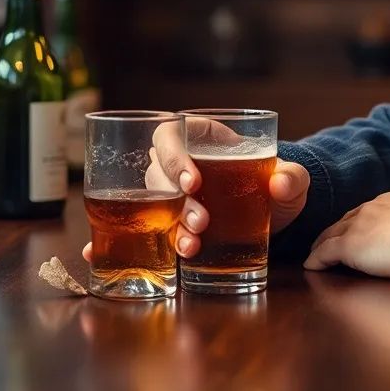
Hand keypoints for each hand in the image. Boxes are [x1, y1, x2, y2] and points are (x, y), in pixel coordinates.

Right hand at [82, 116, 310, 263]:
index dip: (174, 155)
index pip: (172, 134)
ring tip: (192, 246)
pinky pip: (139, 229)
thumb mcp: (294, 178)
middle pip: (158, 175)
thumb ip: (294, 176)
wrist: (279, 215)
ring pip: (154, 206)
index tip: (193, 181)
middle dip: (175, 200)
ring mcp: (172, 197)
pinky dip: (116, 241)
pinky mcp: (172, 226)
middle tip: (202, 218)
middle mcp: (180, 165)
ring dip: (166, 226)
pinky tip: (95, 256)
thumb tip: (281, 181)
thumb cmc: (279, 183)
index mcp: (203, 138)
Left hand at [304, 191, 389, 279]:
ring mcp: (359, 227)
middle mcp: (372, 209)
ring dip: (322, 243)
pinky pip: (325, 253)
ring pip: (331, 234)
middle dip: (335, 230)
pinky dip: (316, 259)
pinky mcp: (350, 246)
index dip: (357, 223)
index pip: (367, 213)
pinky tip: (311, 266)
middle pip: (345, 221)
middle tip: (327, 240)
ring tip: (315, 252)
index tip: (354, 230)